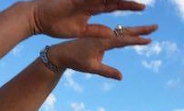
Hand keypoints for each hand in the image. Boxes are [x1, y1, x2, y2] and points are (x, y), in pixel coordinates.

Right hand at [32, 0, 146, 38]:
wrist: (38, 19)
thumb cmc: (57, 25)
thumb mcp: (81, 31)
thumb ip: (96, 32)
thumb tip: (111, 34)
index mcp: (93, 10)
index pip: (114, 7)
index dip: (128, 7)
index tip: (142, 8)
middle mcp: (91, 2)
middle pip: (114, 0)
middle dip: (128, 2)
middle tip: (144, 5)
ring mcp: (84, 0)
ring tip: (132, 0)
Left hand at [48, 24, 156, 79]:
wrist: (62, 53)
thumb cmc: (75, 60)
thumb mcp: (91, 68)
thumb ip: (107, 71)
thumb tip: (121, 76)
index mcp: (102, 41)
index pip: (123, 40)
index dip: (136, 40)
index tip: (148, 40)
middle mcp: (104, 36)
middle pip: (126, 31)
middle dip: (141, 30)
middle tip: (156, 27)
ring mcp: (103, 36)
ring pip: (122, 31)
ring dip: (136, 30)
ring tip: (149, 30)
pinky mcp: (101, 38)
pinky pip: (116, 33)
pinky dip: (127, 32)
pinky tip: (133, 33)